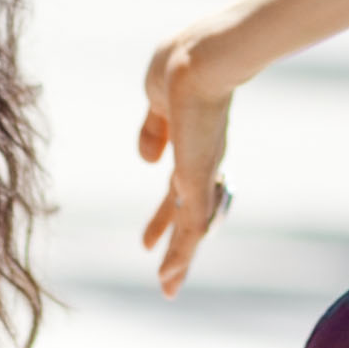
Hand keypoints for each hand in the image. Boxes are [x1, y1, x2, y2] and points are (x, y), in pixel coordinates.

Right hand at [137, 26, 238, 295]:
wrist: (200, 59)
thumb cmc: (179, 66)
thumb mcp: (157, 101)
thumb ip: (153, 130)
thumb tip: (146, 159)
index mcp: (192, 141)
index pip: (180, 179)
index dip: (169, 200)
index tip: (160, 214)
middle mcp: (202, 161)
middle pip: (186, 207)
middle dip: (171, 233)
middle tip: (162, 263)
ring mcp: (202, 173)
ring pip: (192, 227)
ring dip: (179, 259)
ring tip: (168, 288)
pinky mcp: (198, 183)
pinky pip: (191, 229)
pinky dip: (181, 257)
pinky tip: (169, 280)